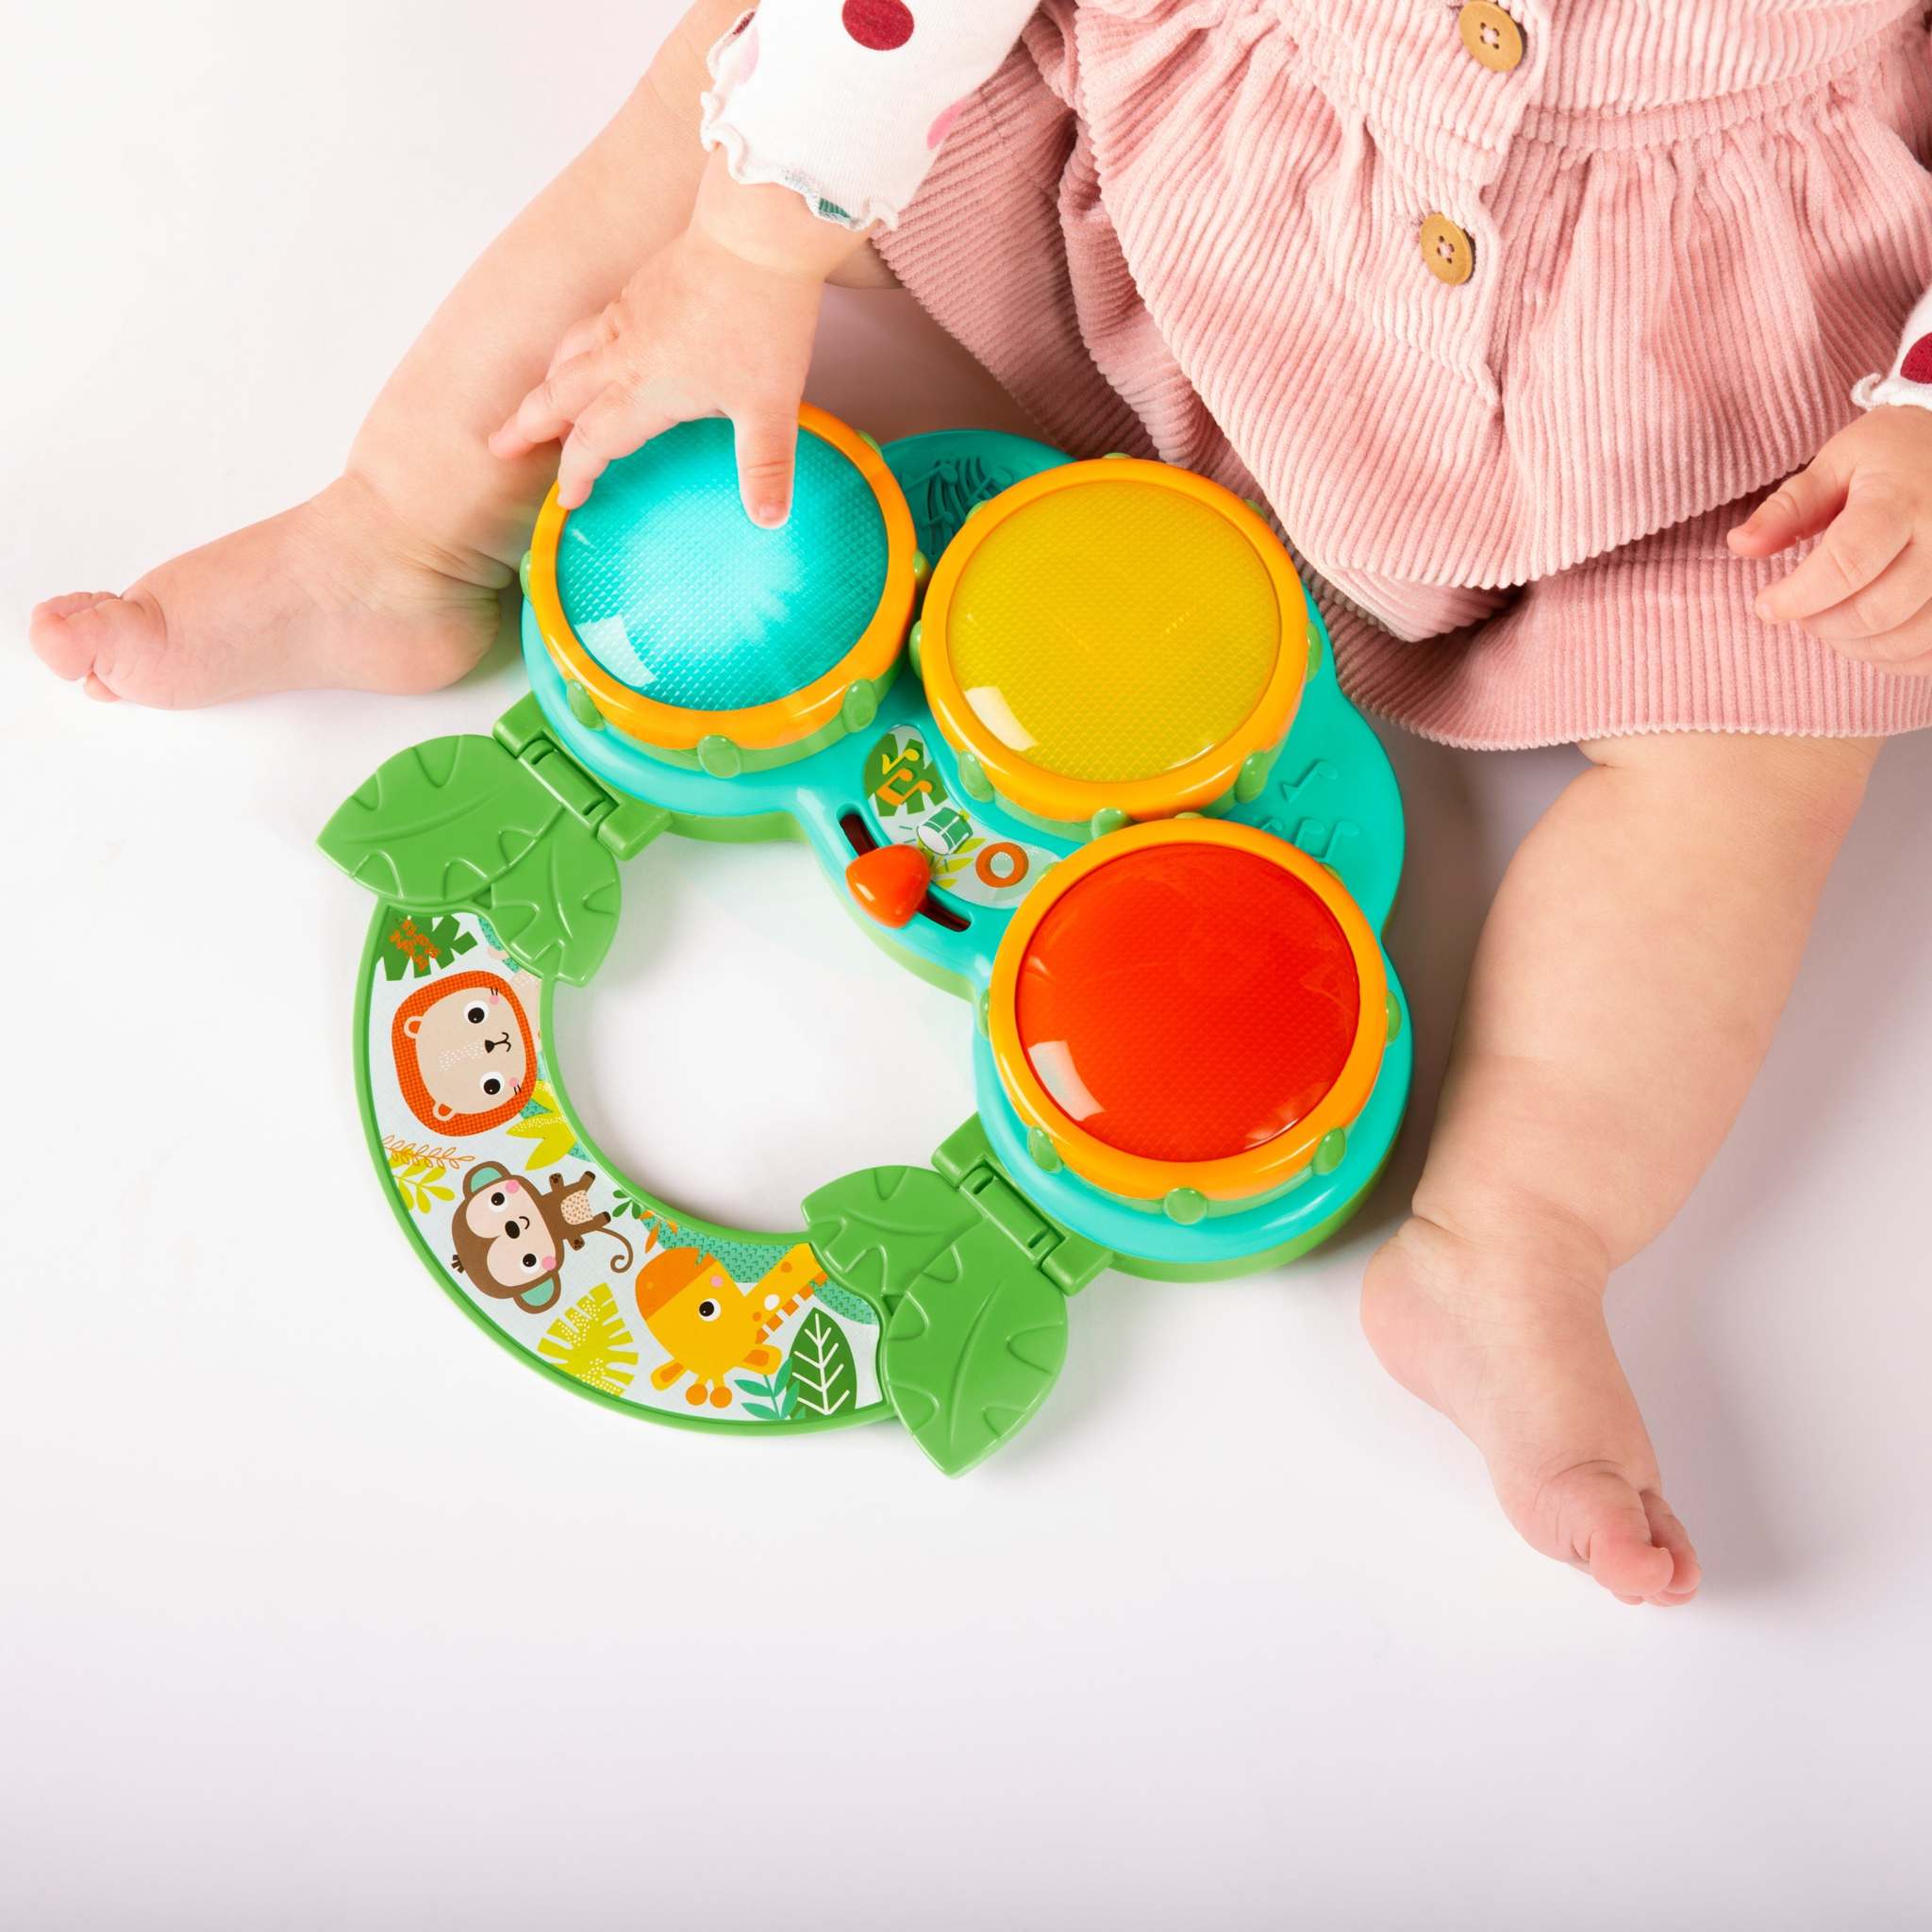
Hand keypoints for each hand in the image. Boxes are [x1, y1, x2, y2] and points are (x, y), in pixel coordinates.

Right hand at [490, 151, 866, 522]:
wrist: (757, 233)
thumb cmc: (763, 318)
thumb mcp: (771, 408)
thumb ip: (766, 468)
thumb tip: (770, 522)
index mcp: (646, 386)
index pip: (595, 439)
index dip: (577, 472)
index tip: (568, 498)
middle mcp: (623, 351)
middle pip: (558, 394)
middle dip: (527, 425)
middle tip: (499, 445)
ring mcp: (627, 315)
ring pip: (568, 354)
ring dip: (547, 386)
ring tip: (535, 405)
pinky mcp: (640, 288)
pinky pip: (590, 325)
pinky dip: (573, 349)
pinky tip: (585, 351)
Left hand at [1729, 406, 1931, 676]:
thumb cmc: (1894, 454)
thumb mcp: (1839, 462)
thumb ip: (1790, 508)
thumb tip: (1740, 545)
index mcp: (1903, 500)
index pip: (1846, 564)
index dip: (1796, 597)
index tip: (1766, 605)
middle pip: (1874, 613)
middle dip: (1820, 624)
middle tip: (1800, 609)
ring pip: (1904, 641)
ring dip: (1853, 645)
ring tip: (1830, 617)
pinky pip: (1929, 653)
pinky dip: (1891, 656)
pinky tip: (1867, 634)